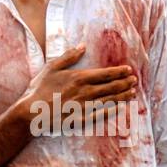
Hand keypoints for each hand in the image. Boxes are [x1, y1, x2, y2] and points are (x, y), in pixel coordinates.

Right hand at [17, 44, 137, 127]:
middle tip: (134, 81)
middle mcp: (86, 92)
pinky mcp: (82, 120)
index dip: (119, 72)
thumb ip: (69, 56)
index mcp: (79, 78)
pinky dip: (113, 111)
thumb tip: (82, 46)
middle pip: (111, 87)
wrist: (31, 113)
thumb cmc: (39, 89)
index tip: (129, 70)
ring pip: (109, 100)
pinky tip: (120, 108)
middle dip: (125, 83)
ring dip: (122, 96)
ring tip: (132, 93)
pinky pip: (102, 115)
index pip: (105, 74)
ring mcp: (85, 107)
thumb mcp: (52, 67)